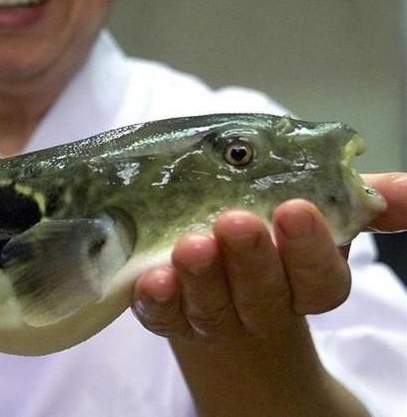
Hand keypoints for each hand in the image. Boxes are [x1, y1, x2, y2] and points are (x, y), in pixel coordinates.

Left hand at [131, 171, 406, 341]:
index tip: (293, 209)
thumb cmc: (272, 231)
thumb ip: (362, 198)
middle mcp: (262, 305)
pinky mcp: (169, 317)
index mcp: (305, 282)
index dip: (308, 250)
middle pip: (263, 295)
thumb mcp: (318, 210)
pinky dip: (159, 300)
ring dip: (202, 278)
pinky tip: (153, 279)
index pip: (320, 280)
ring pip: (213, 308)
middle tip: (235, 222)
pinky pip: (163, 317)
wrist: (218, 272)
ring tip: (190, 245)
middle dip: (251, 259)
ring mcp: (214, 317)